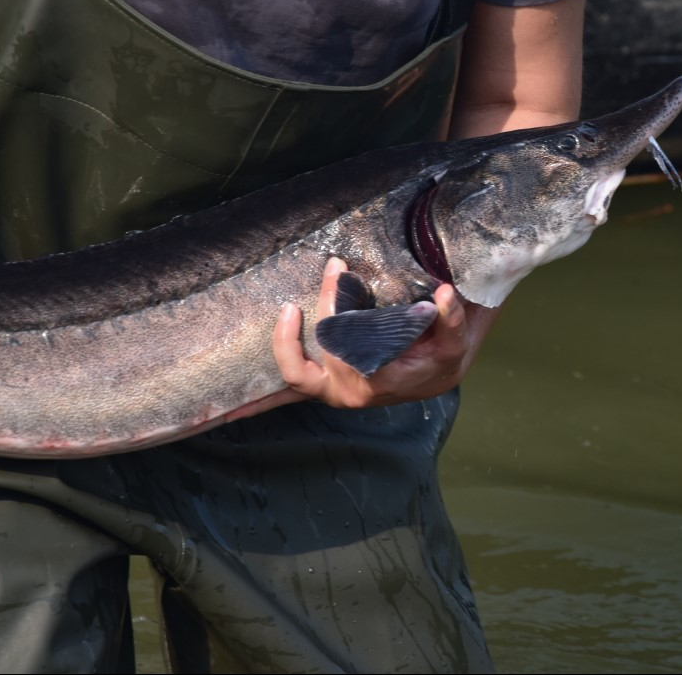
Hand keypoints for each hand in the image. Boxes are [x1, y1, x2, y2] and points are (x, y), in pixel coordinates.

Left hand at [272, 257, 495, 408]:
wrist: (435, 378)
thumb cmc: (441, 358)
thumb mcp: (454, 342)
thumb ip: (452, 320)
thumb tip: (446, 292)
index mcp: (378, 378)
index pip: (348, 340)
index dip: (339, 305)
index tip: (341, 273)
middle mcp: (350, 391)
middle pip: (323, 346)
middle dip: (325, 305)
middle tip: (334, 271)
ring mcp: (332, 393)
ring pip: (295, 376)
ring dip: (283, 344)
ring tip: (285, 310)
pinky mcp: (323, 388)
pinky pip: (288, 394)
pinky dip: (257, 405)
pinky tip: (227, 411)